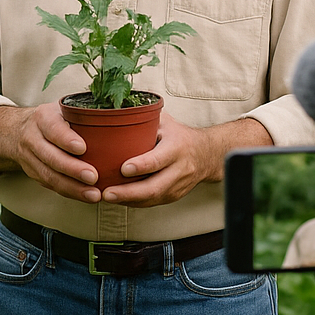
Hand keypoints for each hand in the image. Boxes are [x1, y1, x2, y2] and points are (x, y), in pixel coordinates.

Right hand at [0, 104, 101, 203]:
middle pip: (50, 156)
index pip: (53, 128)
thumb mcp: (62, 108)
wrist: (16, 131)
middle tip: (94, 177)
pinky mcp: (33, 173)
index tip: (82, 148)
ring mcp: (30, 158)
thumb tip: (120, 114)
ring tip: (94, 194)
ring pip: (49, 175)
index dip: (66, 139)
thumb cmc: (52, 118)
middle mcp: (32, 138)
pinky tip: (87, 196)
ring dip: (72, 187)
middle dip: (72, 169)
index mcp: (42, 118)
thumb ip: (83, 112)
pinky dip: (70, 192)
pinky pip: (51, 185)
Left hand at [100, 113, 269, 207]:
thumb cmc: (178, 135)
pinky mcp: (175, 196)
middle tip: (107, 193)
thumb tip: (115, 111)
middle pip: (155, 186)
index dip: (141, 166)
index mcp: (177, 147)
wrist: (207, 154)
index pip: (159, 159)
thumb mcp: (165, 122)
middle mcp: (180, 168)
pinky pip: (153, 203)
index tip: (123, 169)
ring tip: (107, 197)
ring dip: (129, 201)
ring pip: (153, 198)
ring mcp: (179, 185)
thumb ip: (145, 119)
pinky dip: (135, 203)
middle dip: (129, 192)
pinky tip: (119, 200)